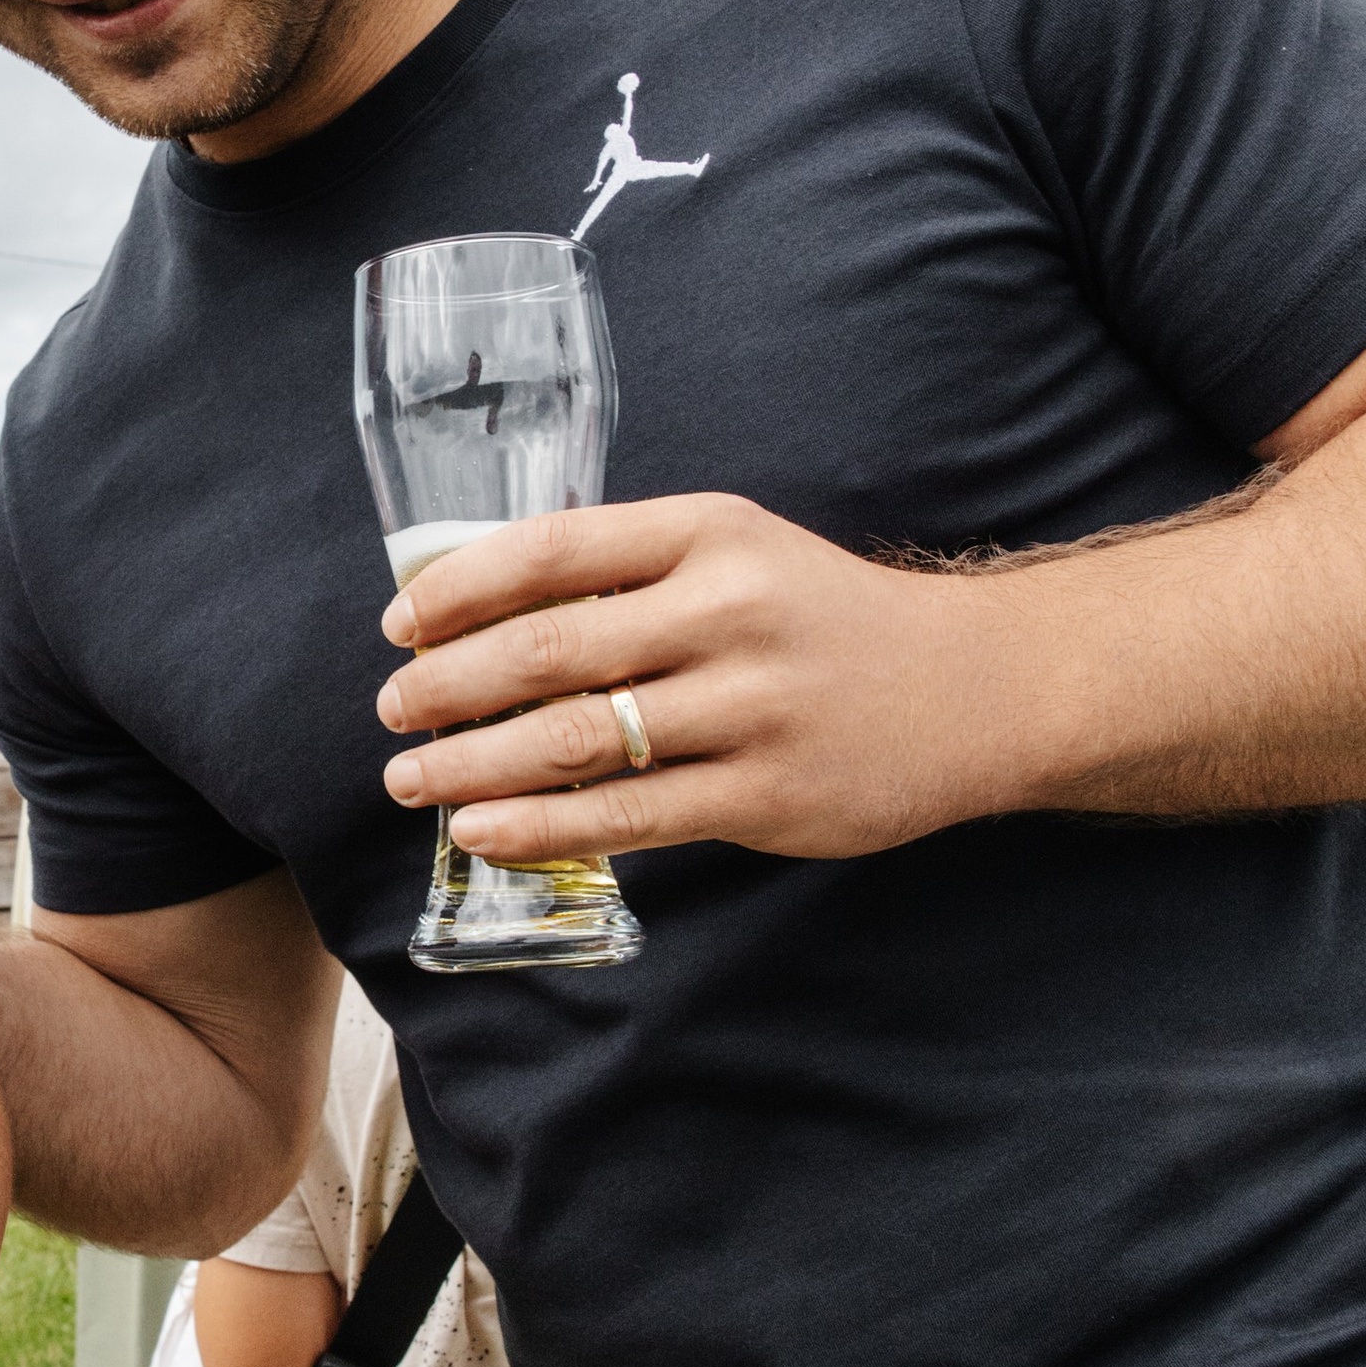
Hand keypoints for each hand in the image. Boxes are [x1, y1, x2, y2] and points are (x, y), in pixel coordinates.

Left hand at [374, 497, 1012, 864]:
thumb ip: (627, 572)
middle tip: (390, 709)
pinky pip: (628, 815)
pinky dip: (541, 826)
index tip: (399, 625)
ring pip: (575, 741)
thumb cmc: (822, 617)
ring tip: (410, 779)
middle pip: (547, 652)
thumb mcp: (736, 553)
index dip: (457, 590)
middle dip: (446, 687)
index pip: (550, 552)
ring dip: (471, 764)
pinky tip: (482, 831)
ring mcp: (750, 708)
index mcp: (707, 535)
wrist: (975, 687)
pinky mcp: (768, 793)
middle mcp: (727, 612)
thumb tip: (477, 608)